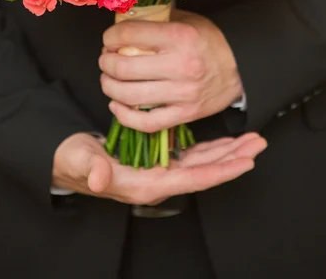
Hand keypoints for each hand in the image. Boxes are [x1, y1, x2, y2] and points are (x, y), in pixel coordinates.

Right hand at [52, 132, 266, 204]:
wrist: (67, 161)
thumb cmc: (72, 160)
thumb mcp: (79, 161)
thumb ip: (92, 169)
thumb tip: (102, 177)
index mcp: (145, 184)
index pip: (191, 179)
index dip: (220, 170)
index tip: (245, 161)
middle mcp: (157, 181)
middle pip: (204, 172)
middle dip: (233, 159)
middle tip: (258, 143)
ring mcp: (159, 172)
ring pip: (201, 164)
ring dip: (226, 152)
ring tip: (249, 141)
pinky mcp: (156, 162)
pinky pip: (190, 157)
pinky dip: (209, 149)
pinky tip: (222, 142)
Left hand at [99, 10, 242, 132]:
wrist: (241, 68)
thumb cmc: (209, 41)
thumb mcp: (186, 21)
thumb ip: (156, 20)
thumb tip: (122, 20)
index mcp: (180, 37)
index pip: (129, 35)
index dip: (110, 37)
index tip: (108, 39)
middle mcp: (180, 66)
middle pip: (124, 68)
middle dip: (106, 62)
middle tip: (105, 59)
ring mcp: (183, 94)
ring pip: (130, 96)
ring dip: (109, 87)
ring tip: (108, 80)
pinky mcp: (185, 115)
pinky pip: (146, 123)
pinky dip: (124, 116)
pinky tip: (117, 105)